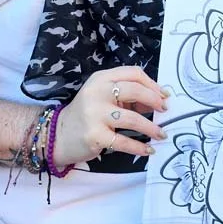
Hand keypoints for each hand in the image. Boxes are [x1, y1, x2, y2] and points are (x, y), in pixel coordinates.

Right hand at [53, 66, 168, 165]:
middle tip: (165, 111)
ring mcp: (95, 114)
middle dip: (155, 101)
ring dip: (151, 128)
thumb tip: (157, 101)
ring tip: (161, 134)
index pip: (133, 73)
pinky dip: (139, 147)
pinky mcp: (95, 136)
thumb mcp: (104, 96)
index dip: (152, 84)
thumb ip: (127, 95)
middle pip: (134, 91)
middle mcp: (97, 93)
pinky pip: (123, 141)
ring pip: (132, 118)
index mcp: (101, 79)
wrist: (57, 135)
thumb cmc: (87, 114)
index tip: (164, 95)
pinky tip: (148, 150)